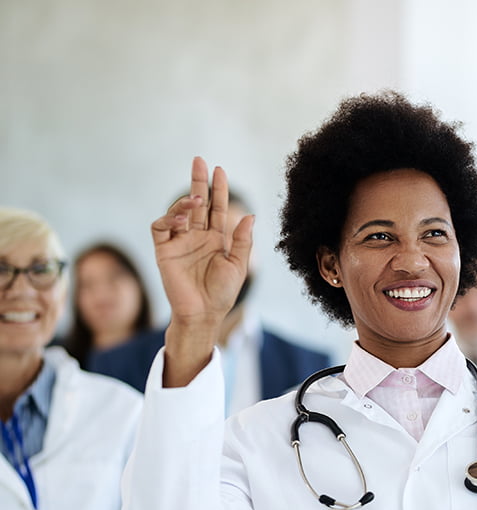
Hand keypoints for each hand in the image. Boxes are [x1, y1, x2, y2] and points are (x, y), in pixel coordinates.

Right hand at [151, 157, 253, 328]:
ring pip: (178, 211)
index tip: (219, 170)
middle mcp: (197, 237)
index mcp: (216, 239)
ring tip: (197, 198)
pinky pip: (161, 227)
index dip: (218, 190)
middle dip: (198, 182)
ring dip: (186, 201)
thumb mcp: (238, 265)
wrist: (203, 313)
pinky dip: (168, 218)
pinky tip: (182, 218)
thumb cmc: (222, 293)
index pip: (216, 208)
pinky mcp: (164, 250)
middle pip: (197, 203)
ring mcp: (179, 242)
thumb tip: (249, 215)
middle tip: (199, 161)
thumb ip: (242, 241)